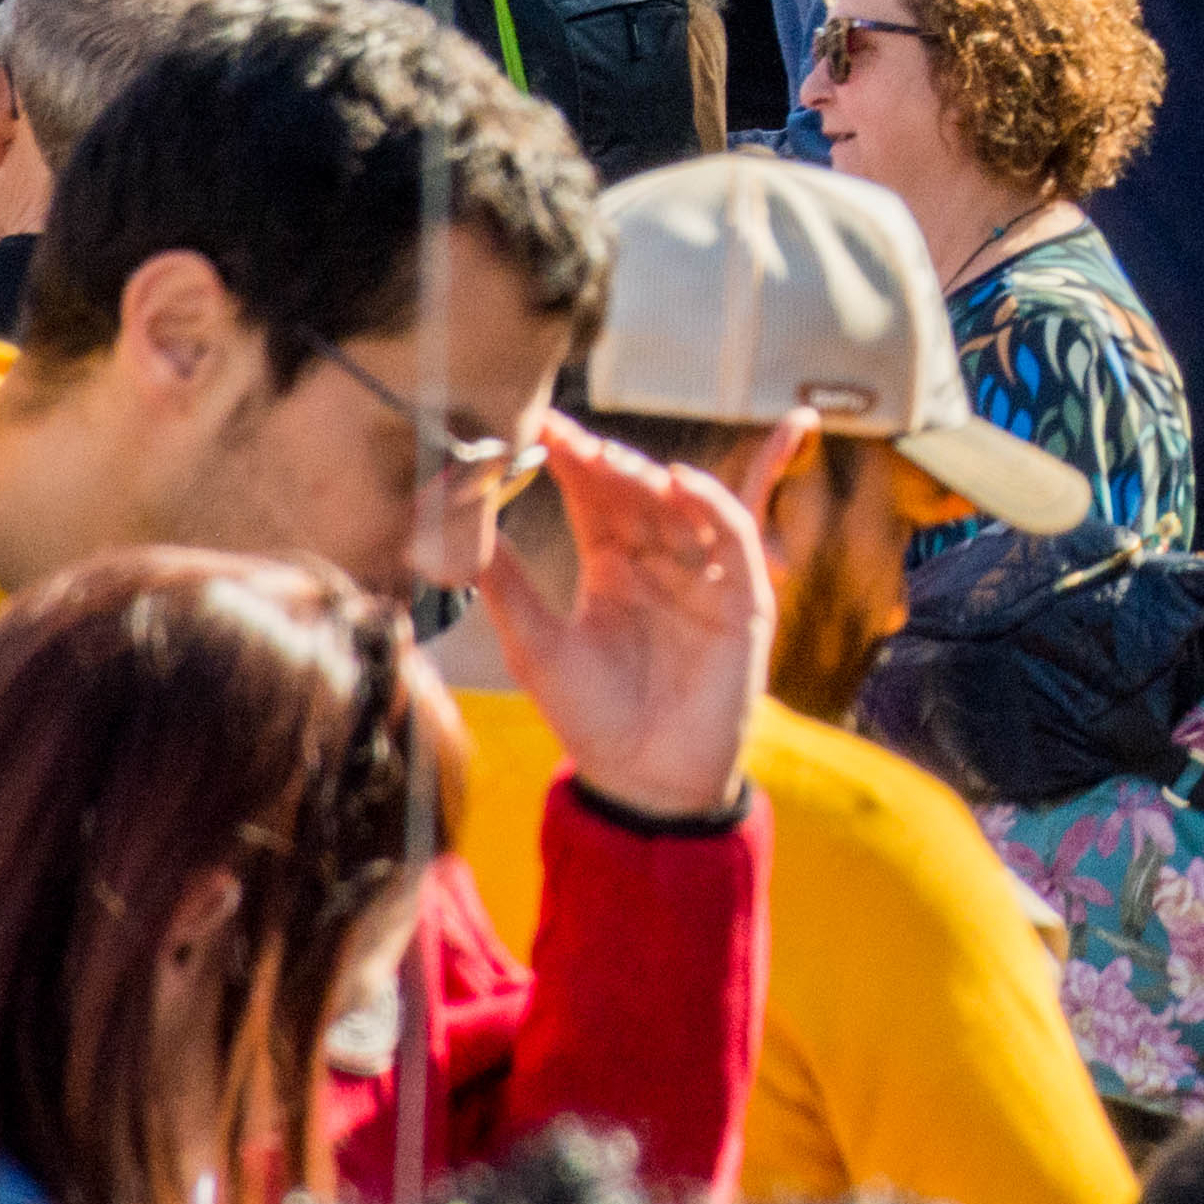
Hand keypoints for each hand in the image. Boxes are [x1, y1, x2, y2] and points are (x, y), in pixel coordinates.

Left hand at [476, 413, 779, 826]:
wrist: (645, 779)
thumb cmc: (592, 719)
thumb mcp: (537, 648)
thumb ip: (508, 587)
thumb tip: (460, 533)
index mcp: (611, 565)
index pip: (594, 494)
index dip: (570, 458)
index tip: (538, 424)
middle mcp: (661, 558)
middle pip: (638, 489)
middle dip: (605, 461)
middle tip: (568, 440)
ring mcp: (705, 573)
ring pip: (683, 502)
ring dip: (649, 474)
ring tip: (611, 460)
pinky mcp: (743, 595)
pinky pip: (739, 531)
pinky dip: (717, 500)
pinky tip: (683, 480)